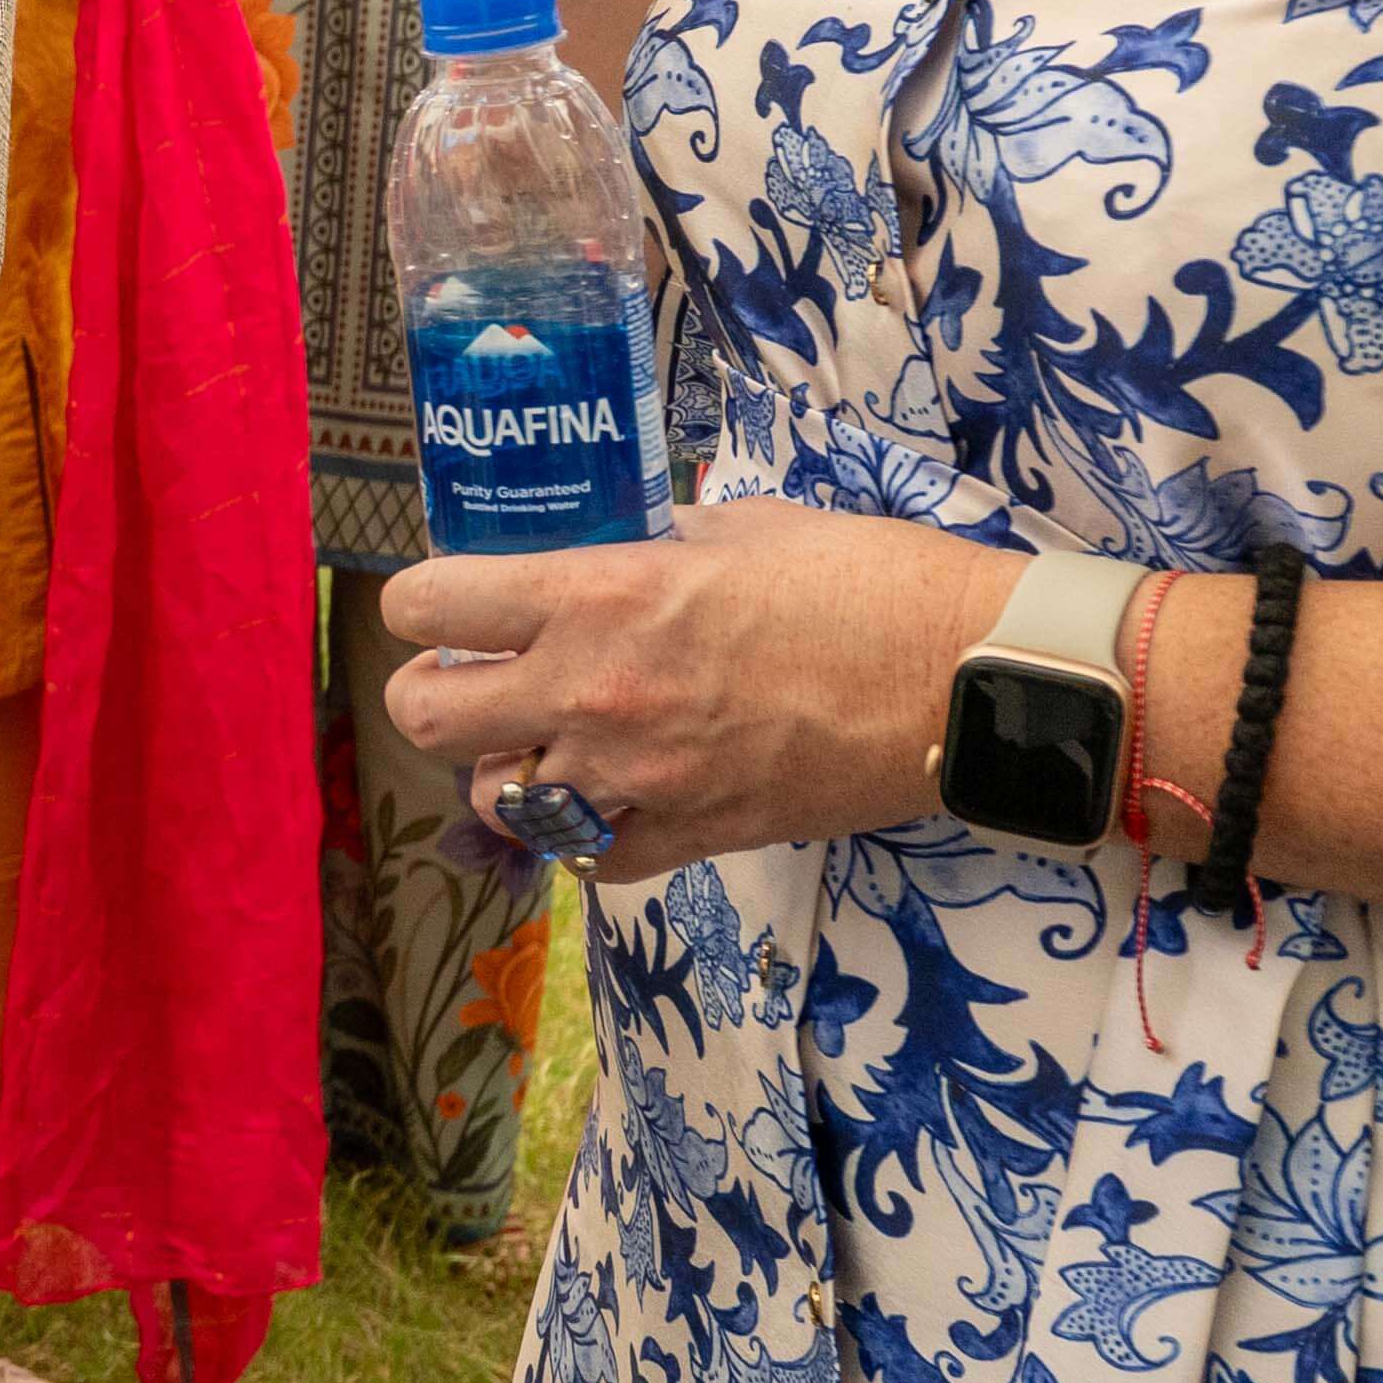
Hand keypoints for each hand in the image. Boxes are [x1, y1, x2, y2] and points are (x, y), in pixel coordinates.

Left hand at [370, 504, 1021, 880]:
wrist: (960, 679)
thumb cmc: (866, 582)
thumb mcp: (742, 526)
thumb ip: (655, 543)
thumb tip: (616, 544)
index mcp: (599, 596)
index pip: (432, 604)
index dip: (422, 602)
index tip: (444, 602)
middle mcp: (595, 692)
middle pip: (426, 715)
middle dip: (432, 691)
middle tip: (472, 676)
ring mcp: (637, 777)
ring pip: (499, 798)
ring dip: (510, 765)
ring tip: (548, 738)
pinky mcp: (690, 836)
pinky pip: (589, 855)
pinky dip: (585, 831)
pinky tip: (611, 796)